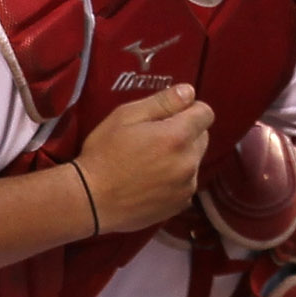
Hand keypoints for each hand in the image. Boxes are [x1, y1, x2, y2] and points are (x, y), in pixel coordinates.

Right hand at [74, 81, 213, 232]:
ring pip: (194, 161)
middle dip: (185, 133)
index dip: (189, 110)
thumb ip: (162, 102)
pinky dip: (176, 180)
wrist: (89, 202)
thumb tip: (190, 92)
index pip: (206, 113)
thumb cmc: (103, 154)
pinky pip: (186, 184)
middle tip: (154, 139)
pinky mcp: (180, 205)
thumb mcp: (125, 117)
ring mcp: (186, 187)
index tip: (169, 116)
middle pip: (202, 137)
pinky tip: (151, 182)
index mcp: (177, 137)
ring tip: (149, 163)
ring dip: (180, 157)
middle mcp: (189, 162)